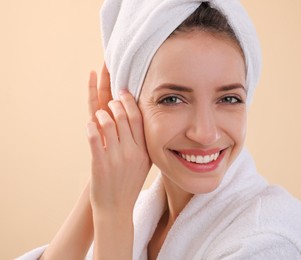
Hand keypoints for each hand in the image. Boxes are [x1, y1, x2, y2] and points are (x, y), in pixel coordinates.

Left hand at [86, 64, 150, 214]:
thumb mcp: (144, 163)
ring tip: (98, 115)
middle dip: (114, 103)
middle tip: (110, 100)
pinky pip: (94, 138)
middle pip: (123, 117)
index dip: (129, 102)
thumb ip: (143, 143)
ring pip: (107, 124)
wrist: (116, 207)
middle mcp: (132, 152)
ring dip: (100, 114)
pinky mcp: (99, 164)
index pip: (138, 118)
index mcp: (144, 150)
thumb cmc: (129, 183)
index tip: (123, 92)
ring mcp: (115, 158)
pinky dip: (90, 128)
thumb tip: (138, 120)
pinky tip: (90, 126)